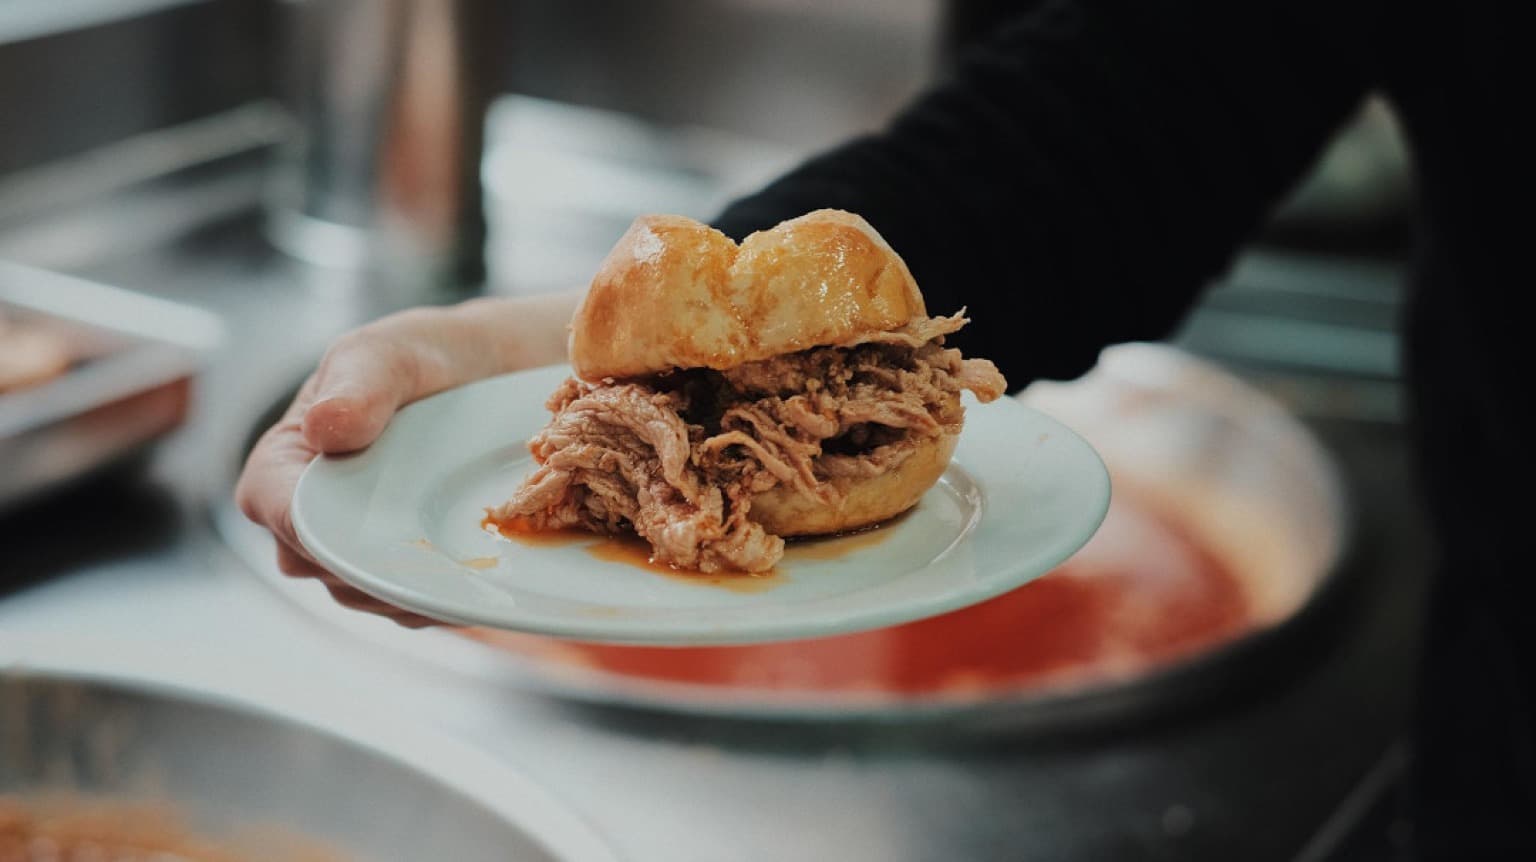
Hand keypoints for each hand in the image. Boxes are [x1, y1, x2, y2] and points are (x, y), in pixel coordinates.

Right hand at [235, 293, 578, 625]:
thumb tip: (325, 426)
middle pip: (323, 568)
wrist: (494, 377)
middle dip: (375, 564)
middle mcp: (310, 516)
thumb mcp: (393, 353)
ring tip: (466, 554)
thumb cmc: (427, 358)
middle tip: (440, 542)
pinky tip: (477, 573)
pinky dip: (443, 598)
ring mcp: (356, 550)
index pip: (278, 511)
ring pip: (369, 598)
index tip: (378, 527)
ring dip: (415, 587)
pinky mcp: (403, 572)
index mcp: (285, 462)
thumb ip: (362, 382)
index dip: (318, 529)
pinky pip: (412, 608)